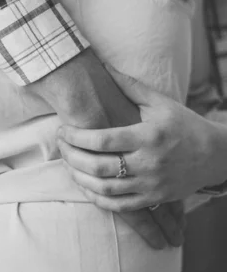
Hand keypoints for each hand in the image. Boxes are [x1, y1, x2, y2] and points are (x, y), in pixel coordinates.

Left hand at [32, 52, 185, 247]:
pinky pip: (119, 206)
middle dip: (71, 156)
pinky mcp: (153, 199)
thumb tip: (103, 65)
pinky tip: (84, 186)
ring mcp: (151, 185)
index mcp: (147, 136)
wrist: (214, 155)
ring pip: (105, 189)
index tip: (62, 130)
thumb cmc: (184, 125)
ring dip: (79, 178)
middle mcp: (149, 163)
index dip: (76, 137)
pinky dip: (97, 198)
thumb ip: (129, 86)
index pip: (103, 140)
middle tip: (59, 145)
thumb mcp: (160, 102)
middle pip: (99, 167)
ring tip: (67, 164)